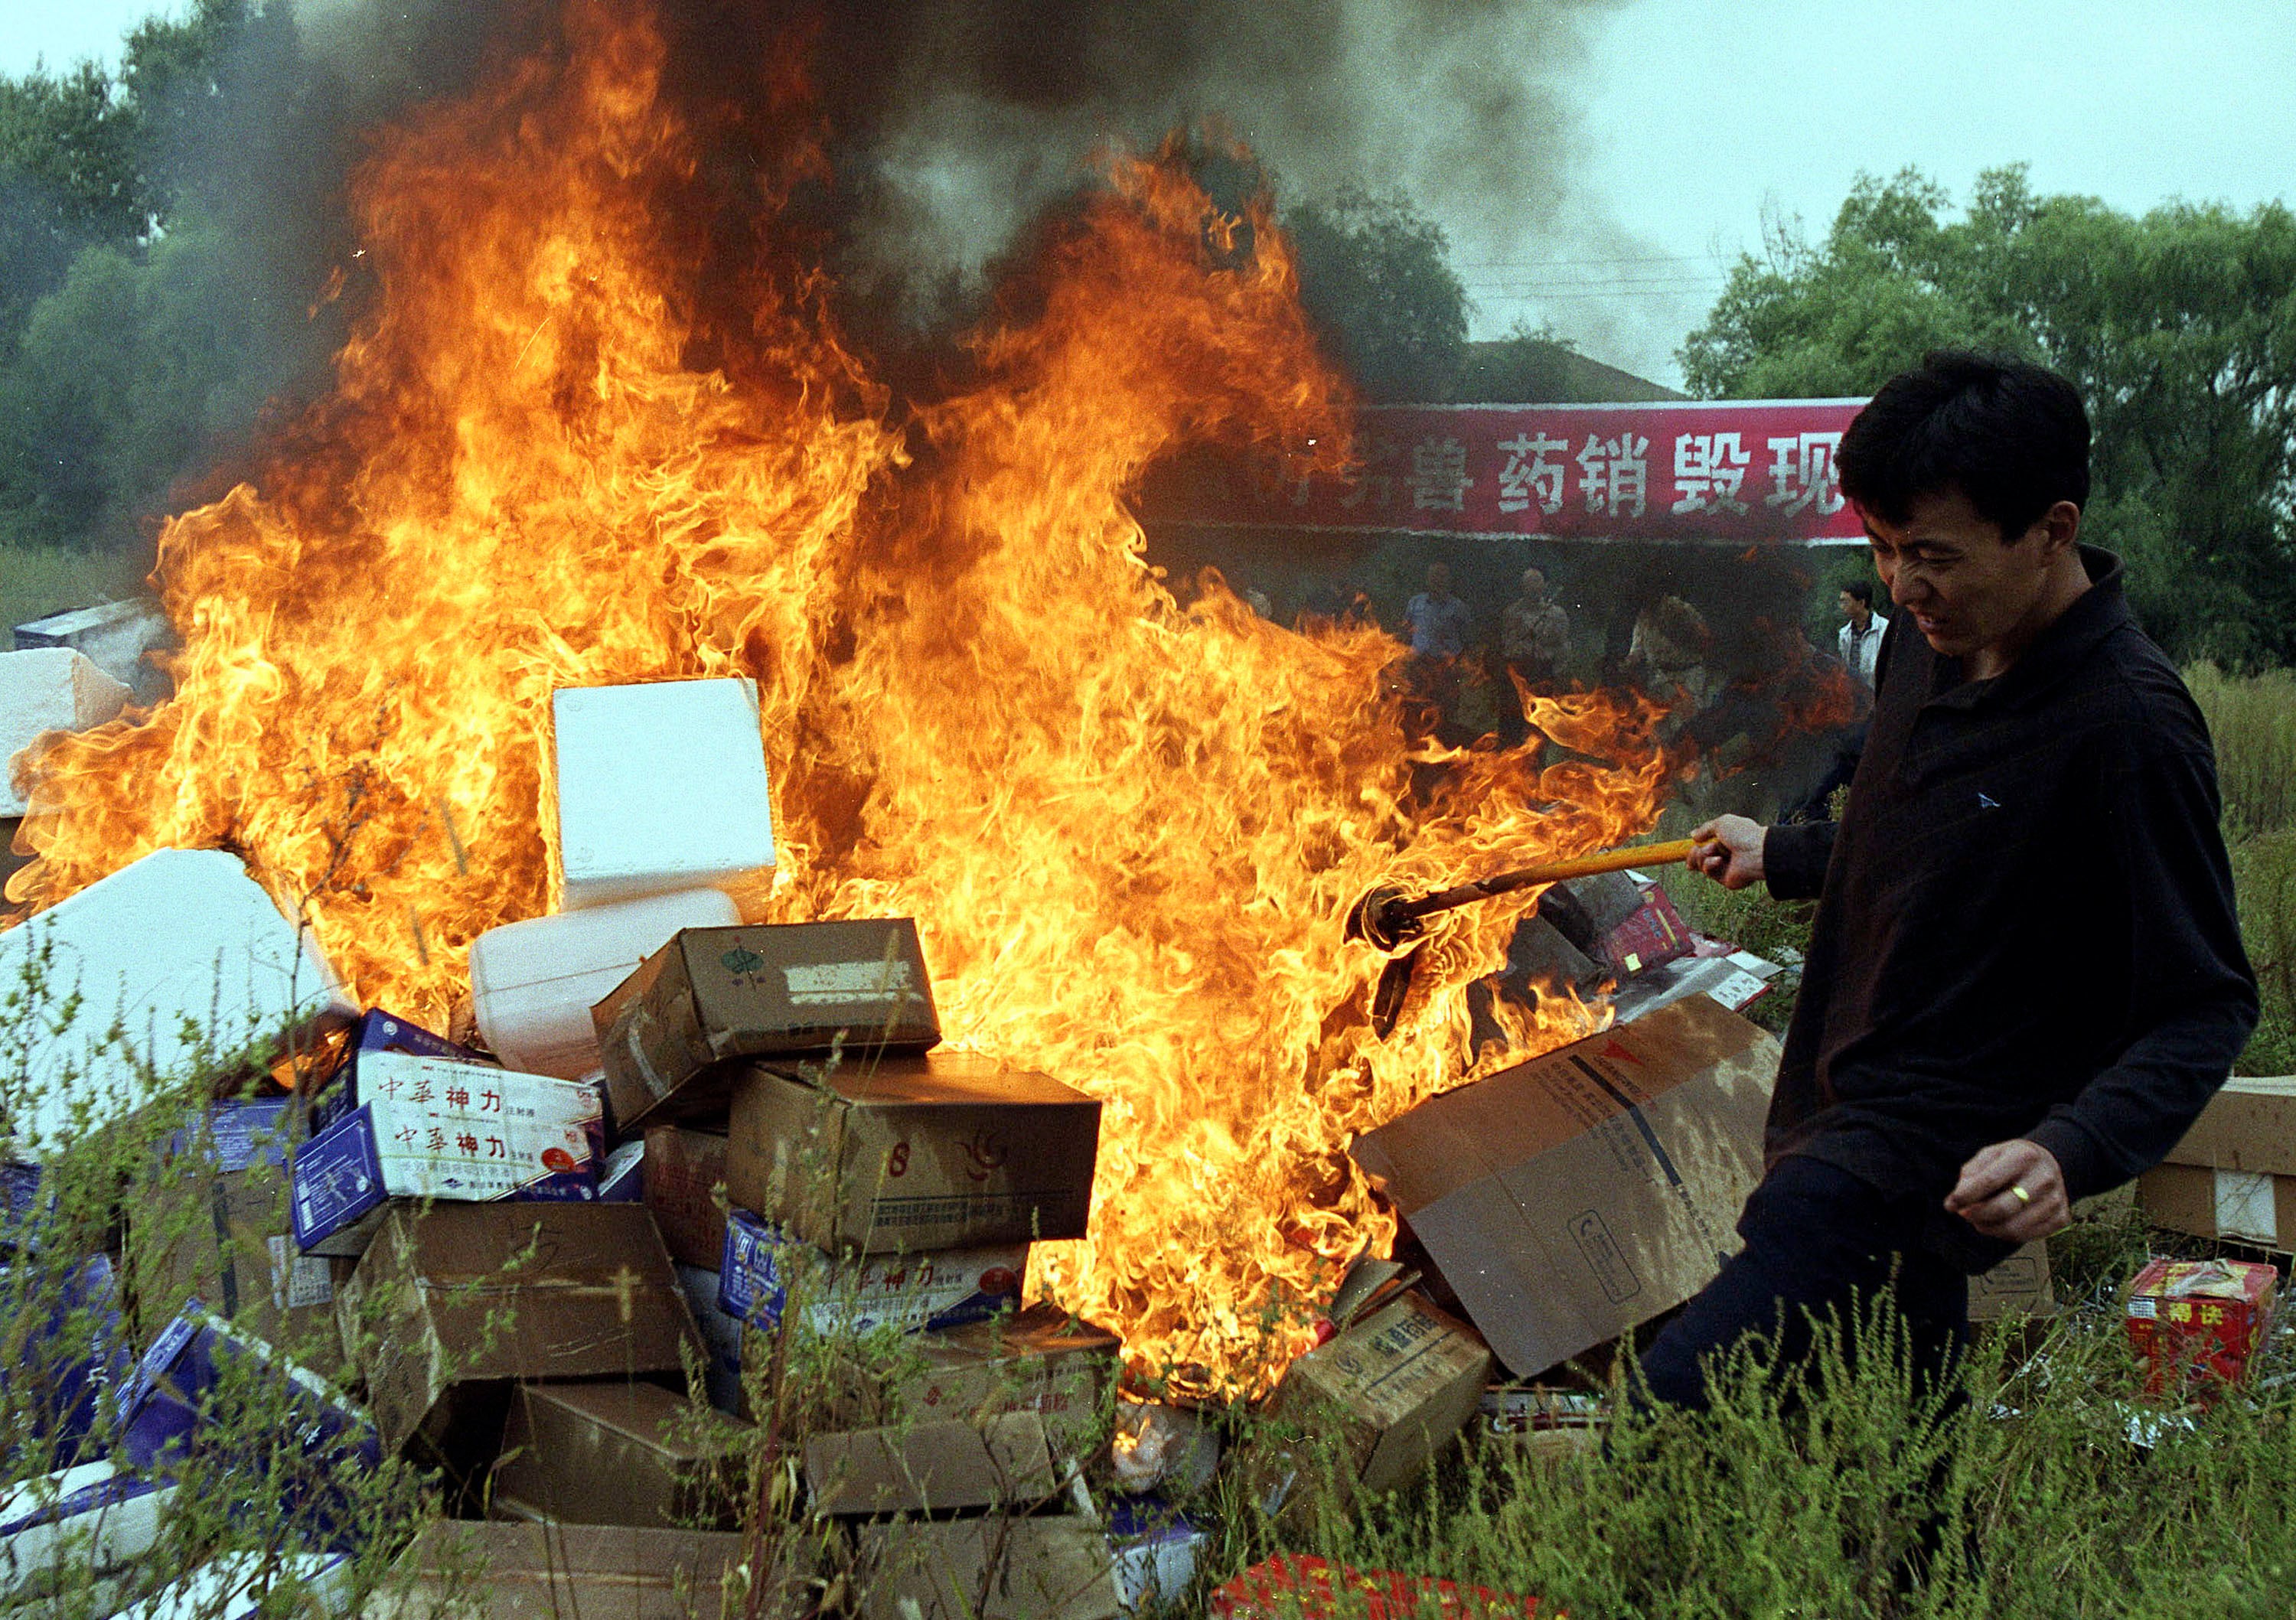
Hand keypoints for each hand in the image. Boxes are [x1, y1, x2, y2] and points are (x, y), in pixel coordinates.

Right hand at [1688, 815, 1764, 889]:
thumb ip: (1705, 829)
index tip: (1691, 843)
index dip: (1697, 844)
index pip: (1707, 844)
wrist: (1756, 852)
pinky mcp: (1725, 879)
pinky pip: (1708, 872)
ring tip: (1711, 851)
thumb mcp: (1721, 823)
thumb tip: (1693, 835)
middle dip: (1694, 851)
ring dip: (1701, 856)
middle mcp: (1726, 854)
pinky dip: (1709, 865)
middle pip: (1700, 856)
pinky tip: (1718, 860)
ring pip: (1701, 864)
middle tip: (1697, 848)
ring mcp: (1726, 867)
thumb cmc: (1743, 835)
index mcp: (1728, 840)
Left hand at [1945, 1139, 2069, 1243]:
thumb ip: (1970, 1174)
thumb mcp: (1990, 1155)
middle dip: (1976, 1215)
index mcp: (2024, 1156)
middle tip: (1965, 1214)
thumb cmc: (2013, 1160)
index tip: (1951, 1204)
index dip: (1965, 1196)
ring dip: (1988, 1228)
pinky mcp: (2062, 1218)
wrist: (2049, 1163)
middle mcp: (2044, 1178)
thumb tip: (1955, 1202)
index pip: (1989, 1181)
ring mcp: (2056, 1200)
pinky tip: (1998, 1223)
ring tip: (1979, 1219)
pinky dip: (2005, 1234)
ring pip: (2014, 1228)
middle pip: (2003, 1208)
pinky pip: (2026, 1236)